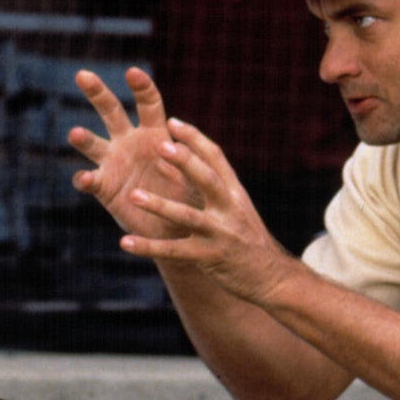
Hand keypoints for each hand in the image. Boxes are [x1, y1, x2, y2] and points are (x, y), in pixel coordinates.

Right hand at [68, 67, 193, 237]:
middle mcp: (130, 142)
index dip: (141, 87)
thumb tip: (174, 135)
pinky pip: (90, 181)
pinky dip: (85, 180)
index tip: (132, 73)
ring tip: (75, 133)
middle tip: (83, 75)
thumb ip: (188, 155)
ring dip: (83, 139)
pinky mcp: (104, 187)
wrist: (177, 229)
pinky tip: (85, 179)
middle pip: (111, 111)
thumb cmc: (190, 196)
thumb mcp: (195, 173)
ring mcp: (113, 163)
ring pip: (93, 144)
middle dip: (97, 93)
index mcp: (155, 133)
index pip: (148, 103)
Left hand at [120, 117, 298, 303]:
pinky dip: (149, 247)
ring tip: (133, 195)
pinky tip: (126, 242)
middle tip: (159, 144)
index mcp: (235, 193)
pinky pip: (175, 251)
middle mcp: (230, 208)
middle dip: (184, 161)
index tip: (172, 121)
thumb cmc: (250, 242)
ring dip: (159, 205)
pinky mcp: (210, 257)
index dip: (194, 139)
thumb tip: (185, 163)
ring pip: (187, 215)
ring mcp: (221, 233)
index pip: (216, 158)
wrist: (273, 278)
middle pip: (207, 178)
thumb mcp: (238, 209)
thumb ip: (216, 189)